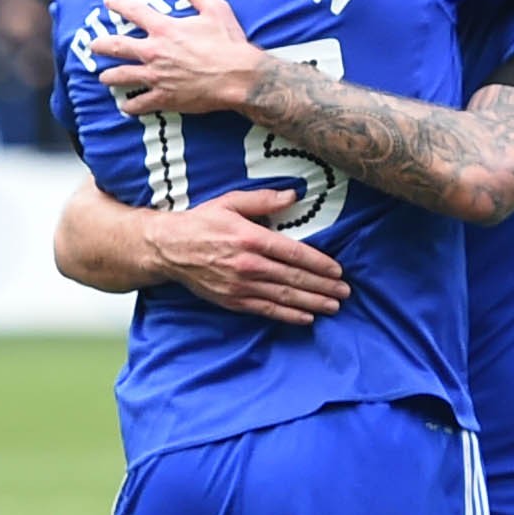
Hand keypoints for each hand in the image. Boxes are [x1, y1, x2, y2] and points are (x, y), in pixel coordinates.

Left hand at [87, 0, 267, 116]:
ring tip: (103, 77)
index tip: (107, 1)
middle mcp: (155, 52)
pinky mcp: (164, 97)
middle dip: (102, 45)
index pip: (134, 12)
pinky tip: (125, 107)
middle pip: (118, 47)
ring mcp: (157, 76)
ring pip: (123, 76)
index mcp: (165, 29)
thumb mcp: (214, 9)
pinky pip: (141, 103)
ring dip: (110, 76)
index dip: (119, 4)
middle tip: (93, 46)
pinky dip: (131, 106)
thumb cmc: (228, 43)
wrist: (238, 77)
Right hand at [144, 188, 345, 323]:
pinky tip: (306, 318)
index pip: (294, 253)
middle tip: (345, 292)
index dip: (319, 263)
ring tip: (334, 307)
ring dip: (312, 303)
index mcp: (251, 238)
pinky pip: (266, 310)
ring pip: (284, 297)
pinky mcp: (232, 301)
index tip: (338, 270)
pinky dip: (288, 316)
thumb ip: (264, 200)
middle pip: (294, 278)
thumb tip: (294, 196)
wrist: (168, 248)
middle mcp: (248, 265)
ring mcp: (240, 286)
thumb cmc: (201, 222)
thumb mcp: (231, 202)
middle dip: (323, 287)